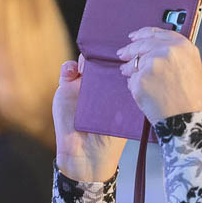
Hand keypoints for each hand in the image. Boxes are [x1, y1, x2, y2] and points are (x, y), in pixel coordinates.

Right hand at [52, 57, 124, 182]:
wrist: (85, 155)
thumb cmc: (109, 139)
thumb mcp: (124, 116)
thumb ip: (126, 95)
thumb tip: (135, 74)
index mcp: (117, 90)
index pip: (121, 68)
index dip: (124, 58)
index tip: (128, 49)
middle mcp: (101, 86)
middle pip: (103, 60)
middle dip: (105, 52)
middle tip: (109, 47)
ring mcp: (83, 85)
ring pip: (86, 61)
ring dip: (88, 57)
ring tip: (90, 61)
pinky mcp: (66, 88)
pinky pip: (67, 70)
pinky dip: (70, 67)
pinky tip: (73, 72)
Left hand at [115, 27, 201, 123]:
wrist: (191, 122)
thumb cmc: (194, 101)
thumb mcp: (192, 68)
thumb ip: (175, 56)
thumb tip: (153, 53)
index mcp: (182, 46)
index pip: (157, 33)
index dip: (142, 34)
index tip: (133, 37)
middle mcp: (167, 51)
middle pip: (141, 45)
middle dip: (130, 50)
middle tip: (123, 54)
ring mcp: (152, 65)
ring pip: (134, 64)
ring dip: (130, 70)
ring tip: (133, 77)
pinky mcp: (140, 81)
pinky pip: (133, 82)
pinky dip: (136, 88)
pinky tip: (145, 95)